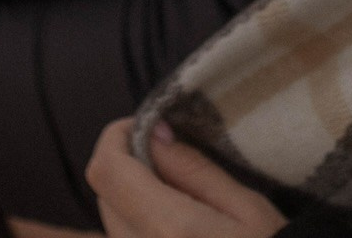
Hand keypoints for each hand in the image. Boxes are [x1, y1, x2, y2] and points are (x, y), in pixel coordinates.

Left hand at [86, 119, 285, 237]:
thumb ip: (194, 170)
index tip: (146, 124)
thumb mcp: (247, 208)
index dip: (117, 136)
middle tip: (170, 152)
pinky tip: (178, 223)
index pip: (107, 171)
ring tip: (179, 190)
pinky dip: (140, 221)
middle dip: (128, 163)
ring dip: (132, 194)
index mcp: (167, 228)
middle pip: (105, 194)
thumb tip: (154, 134)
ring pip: (112, 220)